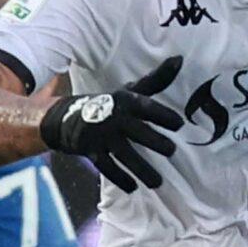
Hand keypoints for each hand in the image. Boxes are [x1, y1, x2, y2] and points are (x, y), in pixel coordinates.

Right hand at [40, 55, 183, 191]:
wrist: (67, 116)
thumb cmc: (109, 104)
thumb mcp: (130, 91)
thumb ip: (156, 80)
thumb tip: (179, 59)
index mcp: (126, 101)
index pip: (147, 107)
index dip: (164, 115)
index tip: (180, 125)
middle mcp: (114, 117)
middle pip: (139, 132)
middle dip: (156, 143)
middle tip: (172, 151)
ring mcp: (102, 136)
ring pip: (126, 155)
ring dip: (143, 170)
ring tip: (158, 182)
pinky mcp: (92, 151)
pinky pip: (108, 168)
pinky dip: (121, 178)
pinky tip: (133, 187)